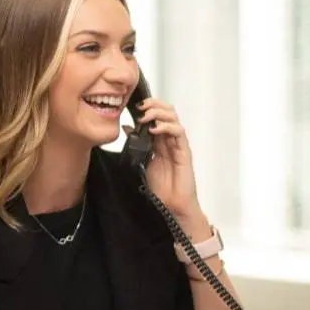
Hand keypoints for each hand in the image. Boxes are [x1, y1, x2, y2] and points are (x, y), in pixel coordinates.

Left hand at [131, 98, 207, 232]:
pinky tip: (155, 129)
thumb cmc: (159, 187)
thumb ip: (136, 143)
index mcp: (159, 140)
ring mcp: (178, 144)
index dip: (149, 106)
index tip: (134, 106)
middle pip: (167, 111)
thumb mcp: (141, 160)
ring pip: (173, 118)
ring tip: (146, 117)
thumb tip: (126, 127)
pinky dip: (167, 127)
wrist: (170, 205)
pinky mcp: (184, 152)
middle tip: (141, 107)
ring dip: (159, 113)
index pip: (157, 115)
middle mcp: (169, 139)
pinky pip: (179, 133)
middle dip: (154, 105)